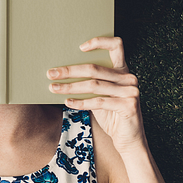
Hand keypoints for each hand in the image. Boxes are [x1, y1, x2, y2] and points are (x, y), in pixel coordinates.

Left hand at [48, 36, 145, 152]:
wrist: (128, 140)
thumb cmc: (111, 115)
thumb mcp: (101, 95)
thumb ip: (91, 83)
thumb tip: (62, 74)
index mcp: (123, 70)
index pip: (116, 45)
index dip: (99, 42)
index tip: (79, 48)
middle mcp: (129, 78)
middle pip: (95, 68)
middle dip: (70, 70)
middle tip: (51, 73)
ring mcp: (131, 91)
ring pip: (94, 85)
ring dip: (70, 87)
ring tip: (54, 88)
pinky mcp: (128, 106)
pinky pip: (98, 102)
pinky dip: (80, 102)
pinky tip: (67, 102)